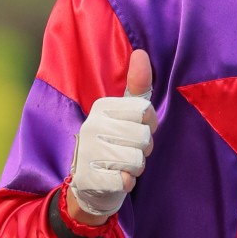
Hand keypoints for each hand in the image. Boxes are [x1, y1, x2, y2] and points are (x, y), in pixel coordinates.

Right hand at [68, 49, 157, 220]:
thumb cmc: (115, 142)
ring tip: (121, 164)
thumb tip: (141, 53)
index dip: (148, 124)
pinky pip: (125, 181)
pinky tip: (116, 178)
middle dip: (143, 149)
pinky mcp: (90, 178)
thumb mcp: (126, 113)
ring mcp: (88, 153)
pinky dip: (126, 183)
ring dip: (136, 167)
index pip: (145, 111)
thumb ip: (137, 86)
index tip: (136, 128)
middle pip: (144, 138)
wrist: (90, 184)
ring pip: (137, 160)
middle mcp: (91, 127)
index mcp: (102, 108)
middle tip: (128, 149)